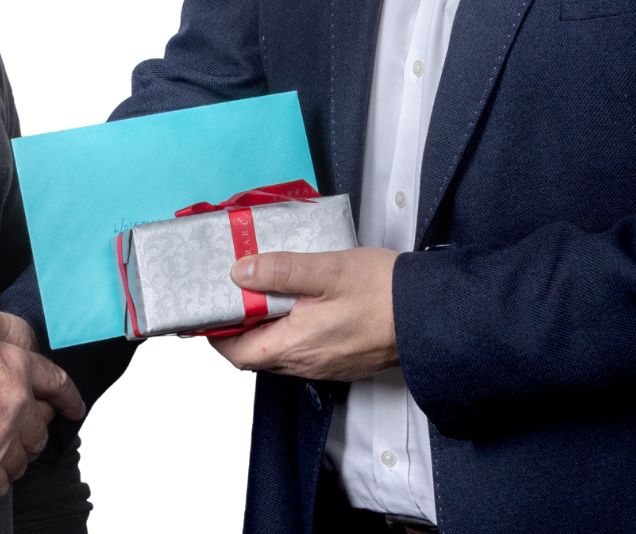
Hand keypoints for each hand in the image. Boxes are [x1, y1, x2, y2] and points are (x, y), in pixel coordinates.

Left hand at [210, 247, 398, 380]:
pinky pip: (302, 350)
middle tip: (231, 295)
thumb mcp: (326, 269)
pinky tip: (295, 303)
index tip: (207, 311)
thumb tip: (240, 273)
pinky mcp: (340, 359)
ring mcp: (325, 364)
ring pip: (279, 352)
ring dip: (264, 328)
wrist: (428, 314)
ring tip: (260, 292)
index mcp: (297, 345)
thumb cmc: (382, 292)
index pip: (239, 353)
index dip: (217, 334)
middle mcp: (307, 362)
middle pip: (256, 354)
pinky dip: (287, 330)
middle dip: (238, 329)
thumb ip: (280, 271)